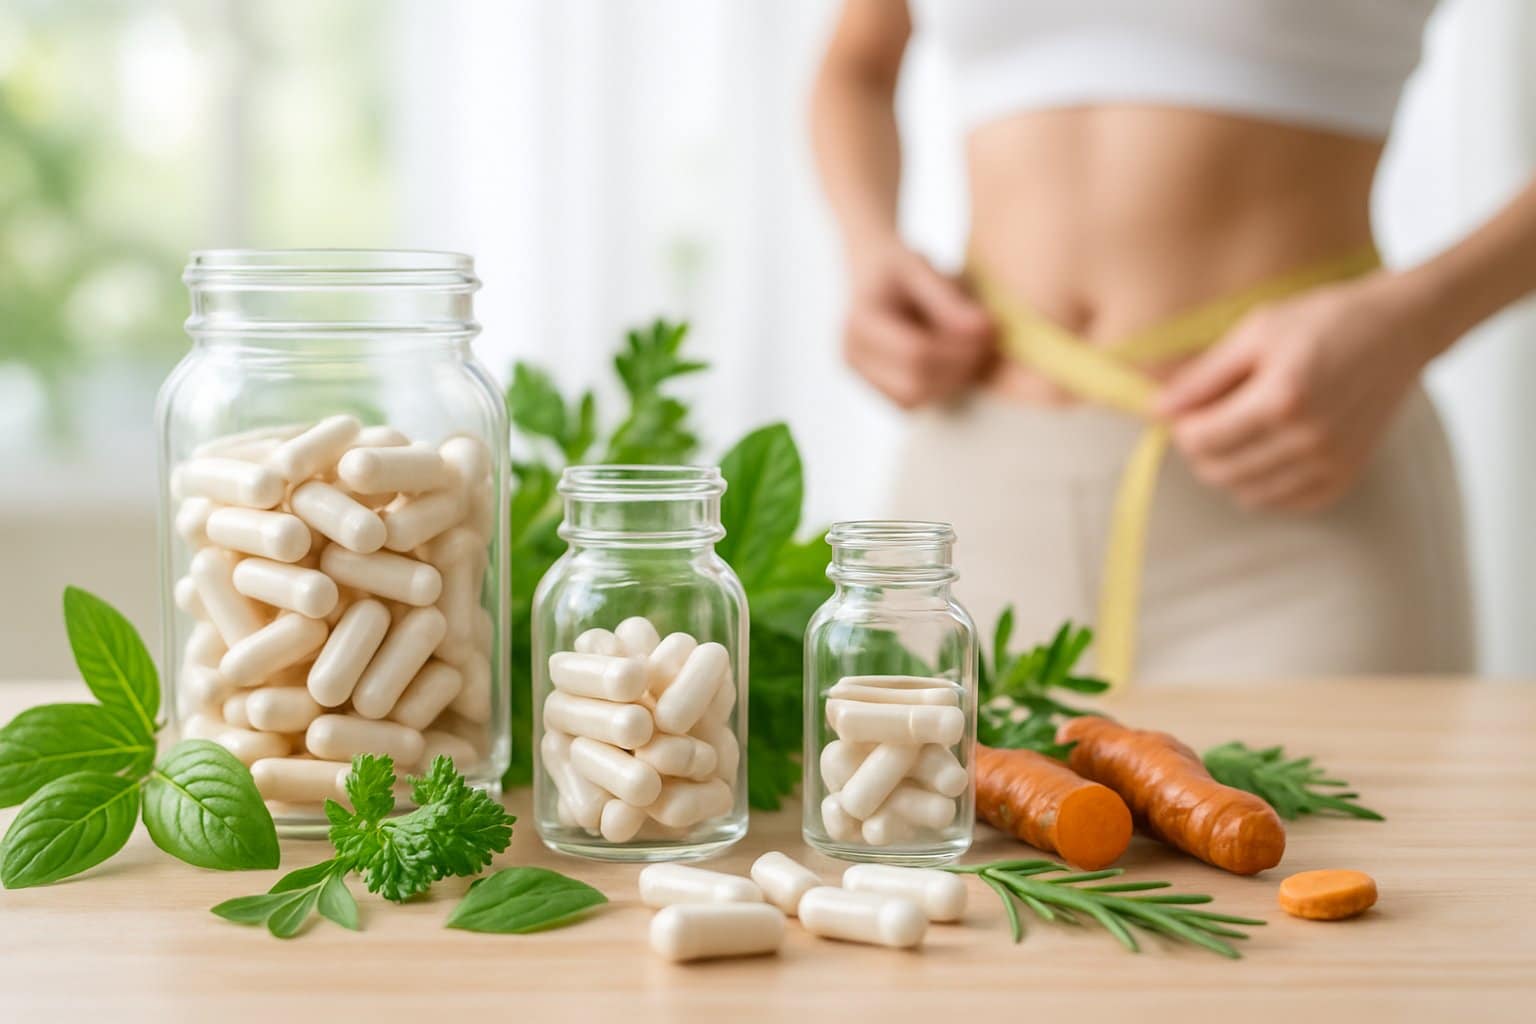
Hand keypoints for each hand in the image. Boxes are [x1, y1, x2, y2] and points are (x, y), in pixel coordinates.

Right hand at [842, 243, 993, 408]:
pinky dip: (937, 386)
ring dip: (950, 380)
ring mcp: (860, 375)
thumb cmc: (897, 267)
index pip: (915, 352)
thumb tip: (984, 330)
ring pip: (914, 398)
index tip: (989, 330)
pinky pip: (911, 401)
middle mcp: (853, 354)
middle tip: (987, 343)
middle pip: (914, 382)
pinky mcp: (874, 387)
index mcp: (861, 322)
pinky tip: (951, 360)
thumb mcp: (922, 268)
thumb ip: (949, 299)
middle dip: (958, 368)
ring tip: (971, 349)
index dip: (958, 348)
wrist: (870, 274)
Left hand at [1155, 271, 1443, 511]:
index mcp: (1281, 400)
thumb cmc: (1322, 320)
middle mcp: (1308, 440)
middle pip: (1218, 472)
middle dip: (1200, 449)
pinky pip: (1281, 501)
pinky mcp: (1345, 476)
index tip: (1183, 408)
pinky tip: (1267, 449)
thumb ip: (1204, 376)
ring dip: (1229, 468)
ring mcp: (1330, 463)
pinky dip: (1263, 483)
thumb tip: (1158, 410)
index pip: (1200, 441)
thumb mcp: (1256, 332)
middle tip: (1208, 418)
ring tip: (1239, 429)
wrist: (1400, 329)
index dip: (1180, 427)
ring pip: (1246, 493)